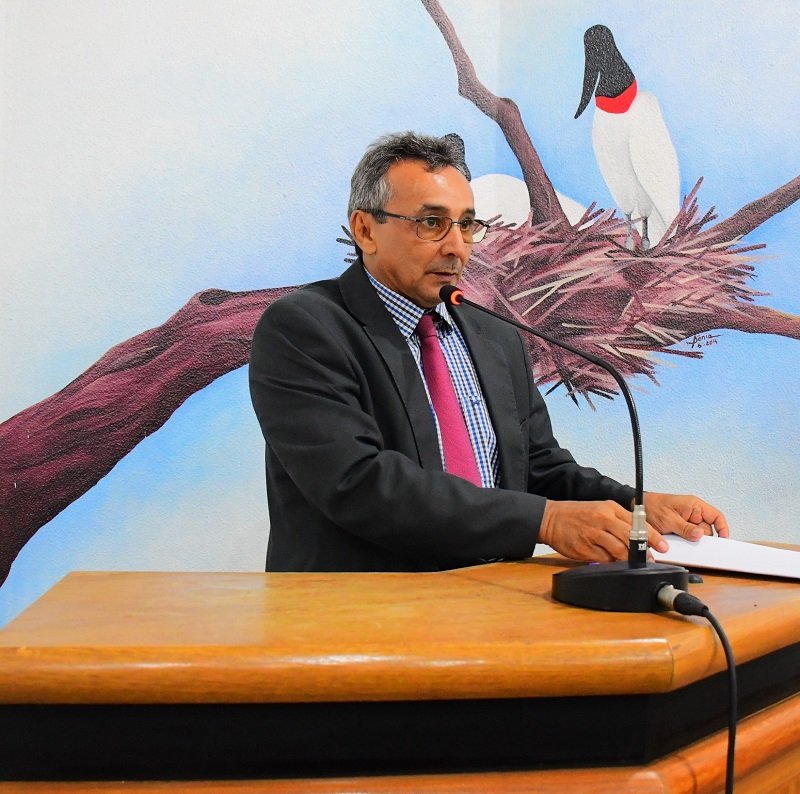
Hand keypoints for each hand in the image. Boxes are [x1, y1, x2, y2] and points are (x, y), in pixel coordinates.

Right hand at [539, 500, 667, 562]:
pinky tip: (614, 563)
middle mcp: (602, 519)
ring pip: (619, 550)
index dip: (652, 537)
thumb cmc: (577, 515)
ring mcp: (593, 534)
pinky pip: (604, 560)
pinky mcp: (584, 548)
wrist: (550, 518)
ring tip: (634, 564)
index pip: (638, 523)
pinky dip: (611, 563)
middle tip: (652, 560)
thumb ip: (619, 522)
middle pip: (630, 537)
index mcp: (609, 508)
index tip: (663, 547)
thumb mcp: (600, 509)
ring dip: (629, 559)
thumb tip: (639, 540)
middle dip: (644, 551)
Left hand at [643, 492, 729, 543]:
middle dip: (701, 538)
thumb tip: (700, 535)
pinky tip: (676, 541)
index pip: (716, 516)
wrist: (639, 507)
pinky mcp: (682, 528)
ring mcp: (688, 521)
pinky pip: (688, 537)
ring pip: (697, 535)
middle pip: (707, 530)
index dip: (723, 528)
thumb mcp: (669, 519)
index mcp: (694, 506)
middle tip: (691, 542)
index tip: (724, 540)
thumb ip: (685, 528)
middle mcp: (693, 513)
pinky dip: (684, 541)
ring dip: (690, 540)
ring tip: (678, 538)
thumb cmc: (653, 507)